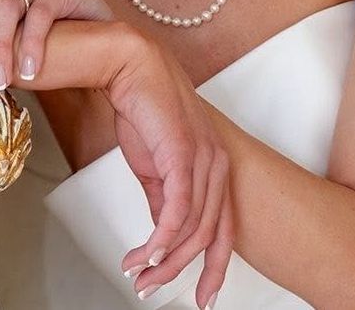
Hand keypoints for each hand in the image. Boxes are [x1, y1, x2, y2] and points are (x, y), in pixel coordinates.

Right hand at [106, 35, 233, 308]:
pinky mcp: (183, 154)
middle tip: (149, 289)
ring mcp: (204, 158)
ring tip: (136, 272)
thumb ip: (162, 199)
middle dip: (181, 272)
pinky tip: (144, 254)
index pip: (224, 228)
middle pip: (210, 235)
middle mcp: (217, 163)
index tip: (203, 298)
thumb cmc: (142, 107)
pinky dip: (161, 239)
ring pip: (192, 228)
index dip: (215, 268)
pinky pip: (177, 210)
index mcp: (215, 165)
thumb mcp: (154, 165)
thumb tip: (161, 235)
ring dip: (161, 259)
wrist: (130, 66)